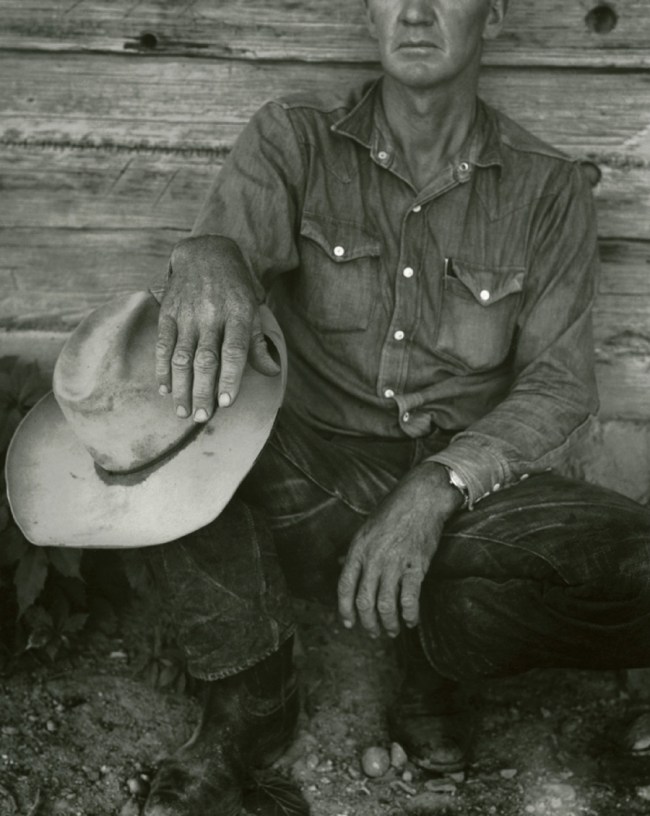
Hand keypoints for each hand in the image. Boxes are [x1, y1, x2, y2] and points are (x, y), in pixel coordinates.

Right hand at [155, 235, 279, 421]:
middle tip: (203, 417)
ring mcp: (188, 314)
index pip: (234, 350)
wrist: (205, 253)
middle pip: (206, 359)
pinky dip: (162, 369)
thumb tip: (272, 371)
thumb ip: (258, 343)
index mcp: (238, 314)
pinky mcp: (168, 313)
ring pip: (182, 356)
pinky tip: (164, 389)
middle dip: (203, 391)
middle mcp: (212, 315)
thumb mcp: (252, 309)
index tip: (227, 401)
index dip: (230, 377)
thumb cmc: (235, 289)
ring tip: (183, 412)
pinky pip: (164, 345)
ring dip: (181, 387)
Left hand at [337, 462, 463, 638]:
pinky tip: (411, 620)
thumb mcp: (365, 529)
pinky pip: (409, 599)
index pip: (344, 587)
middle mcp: (373, 559)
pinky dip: (410, 615)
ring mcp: (394, 564)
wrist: (420, 500)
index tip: (349, 623)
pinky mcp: (416, 566)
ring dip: (389, 624)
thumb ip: (355, 551)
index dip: (345, 610)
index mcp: (358, 549)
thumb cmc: (393, 512)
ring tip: (393, 630)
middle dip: (368, 623)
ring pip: (386, 606)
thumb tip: (341, 564)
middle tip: (374, 632)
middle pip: (364, 602)